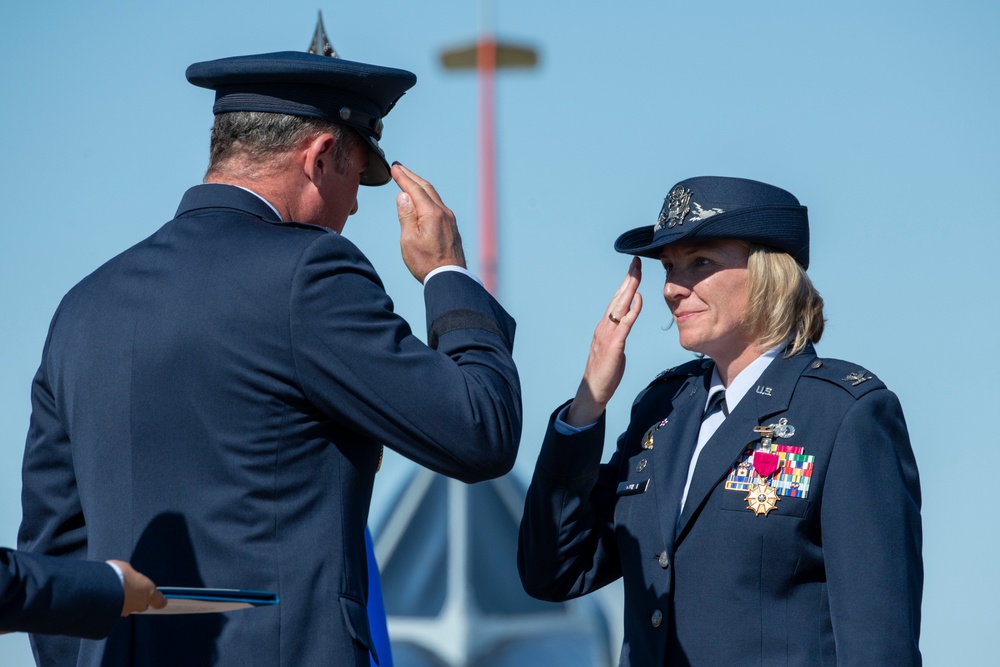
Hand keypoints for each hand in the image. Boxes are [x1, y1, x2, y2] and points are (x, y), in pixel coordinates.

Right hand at [109, 560, 165, 615]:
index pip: (159, 601)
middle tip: (129, 588)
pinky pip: (117, 610)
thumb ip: (131, 575)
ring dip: (124, 601)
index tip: (161, 600)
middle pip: (142, 604)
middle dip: (137, 598)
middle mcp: (140, 603)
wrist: (99, 588)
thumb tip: (127, 575)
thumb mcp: (127, 569)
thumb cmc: (116, 575)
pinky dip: (113, 605)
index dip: (158, 600)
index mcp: (149, 591)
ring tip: (115, 591)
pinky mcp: (114, 616)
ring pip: (129, 607)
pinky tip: (107, 598)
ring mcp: (127, 611)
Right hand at [392, 163, 466, 282]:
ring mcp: (450, 220)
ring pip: (434, 196)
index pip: (415, 189)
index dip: (403, 177)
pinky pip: (438, 205)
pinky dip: (427, 197)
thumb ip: (406, 215)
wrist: (450, 278)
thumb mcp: (409, 240)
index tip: (394, 167)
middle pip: (426, 188)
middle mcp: (443, 212)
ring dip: (420, 185)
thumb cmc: (427, 263)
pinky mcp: (452, 227)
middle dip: (411, 176)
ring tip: (409, 180)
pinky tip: (423, 200)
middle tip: (399, 168)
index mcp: (432, 213)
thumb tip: (404, 196)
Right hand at [566, 257, 642, 426]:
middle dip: (628, 279)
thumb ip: (620, 333)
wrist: (592, 391)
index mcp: (605, 327)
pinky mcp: (613, 346)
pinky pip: (625, 325)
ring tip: (637, 272)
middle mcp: (604, 326)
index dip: (626, 284)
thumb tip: (627, 321)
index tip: (634, 269)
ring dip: (629, 288)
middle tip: (636, 261)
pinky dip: (632, 311)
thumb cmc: (604, 372)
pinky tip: (638, 299)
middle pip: (618, 297)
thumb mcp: (614, 348)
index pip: (617, 300)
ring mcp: (607, 335)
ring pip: (620, 306)